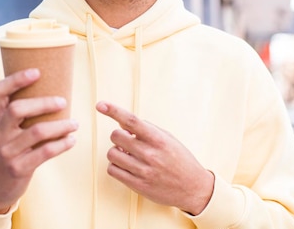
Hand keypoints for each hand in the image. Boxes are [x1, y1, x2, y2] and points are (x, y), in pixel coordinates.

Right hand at [0, 68, 77, 213]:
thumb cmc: (7, 150)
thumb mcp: (3, 130)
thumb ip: (17, 112)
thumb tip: (50, 87)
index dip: (16, 79)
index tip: (37, 72)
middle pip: (18, 109)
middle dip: (44, 103)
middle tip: (63, 101)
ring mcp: (7, 151)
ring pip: (36, 131)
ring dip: (60, 126)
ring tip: (75, 123)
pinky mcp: (19, 168)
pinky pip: (44, 152)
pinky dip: (62, 145)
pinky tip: (71, 140)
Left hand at [96, 101, 213, 214]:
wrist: (193, 188)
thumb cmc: (180, 160)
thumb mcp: (167, 138)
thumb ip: (146, 129)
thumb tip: (122, 123)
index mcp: (158, 139)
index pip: (131, 120)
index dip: (114, 111)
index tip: (101, 104)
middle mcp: (149, 154)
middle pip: (116, 136)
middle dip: (118, 137)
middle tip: (128, 142)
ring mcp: (143, 171)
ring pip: (111, 154)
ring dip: (116, 152)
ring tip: (128, 155)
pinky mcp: (138, 185)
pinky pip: (113, 170)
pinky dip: (116, 166)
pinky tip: (126, 166)